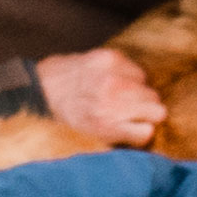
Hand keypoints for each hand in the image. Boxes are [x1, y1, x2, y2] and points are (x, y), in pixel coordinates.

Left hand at [33, 48, 163, 147]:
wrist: (40, 89)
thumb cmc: (64, 118)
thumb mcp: (90, 139)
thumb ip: (122, 136)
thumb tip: (149, 130)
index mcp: (106, 125)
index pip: (149, 131)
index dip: (142, 130)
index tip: (134, 128)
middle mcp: (112, 100)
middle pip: (157, 109)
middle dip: (143, 112)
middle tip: (125, 111)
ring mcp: (113, 77)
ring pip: (149, 88)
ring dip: (137, 93)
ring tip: (115, 95)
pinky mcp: (111, 58)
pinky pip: (138, 72)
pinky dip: (129, 77)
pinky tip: (111, 80)